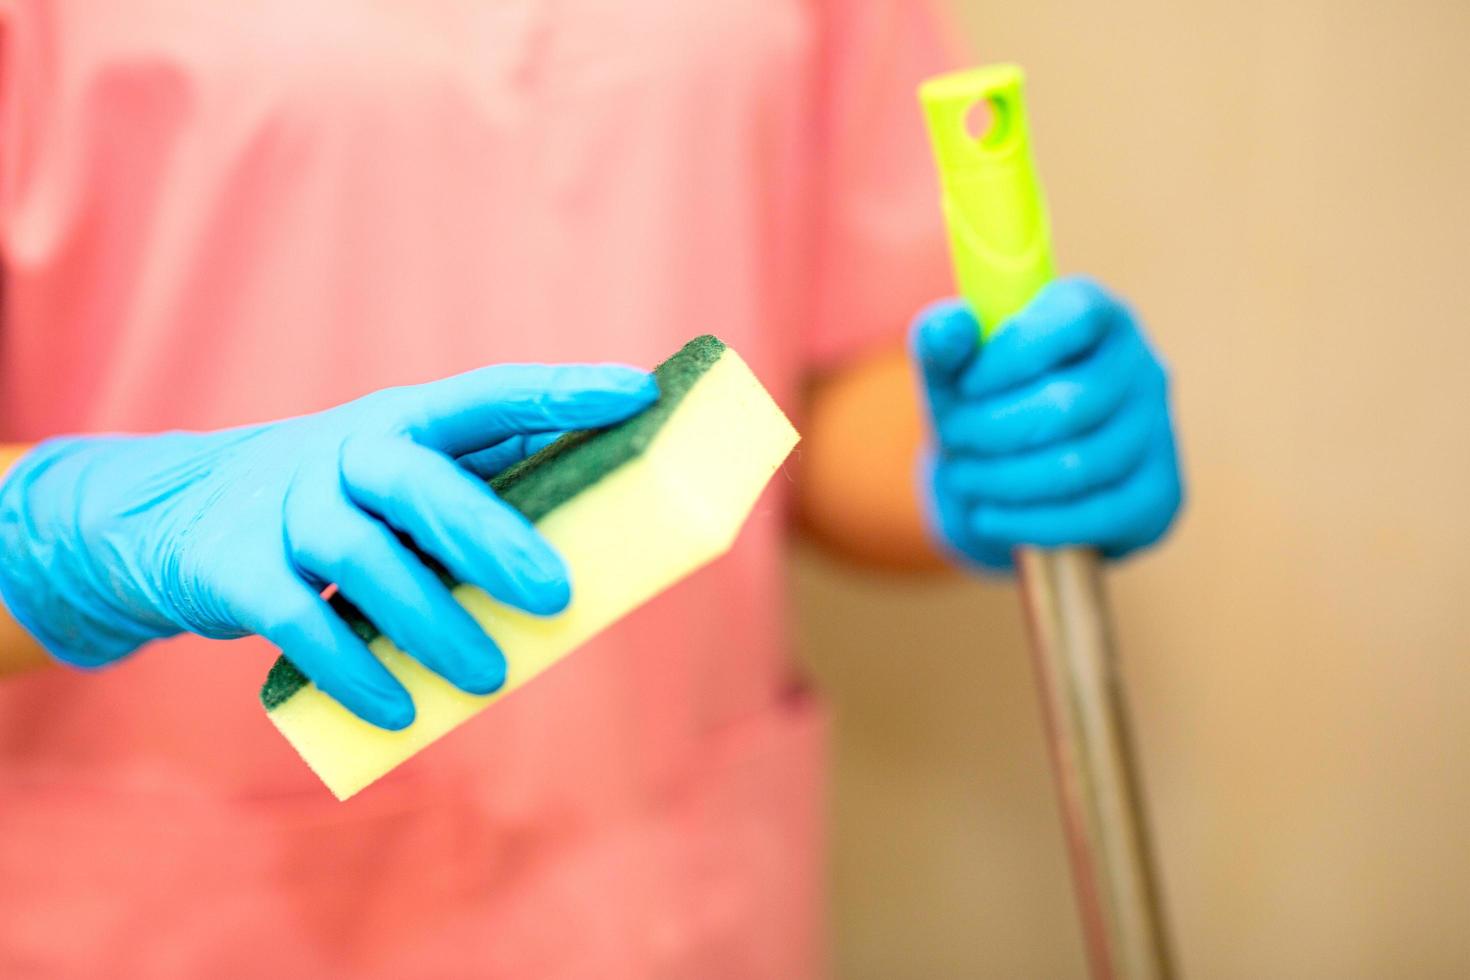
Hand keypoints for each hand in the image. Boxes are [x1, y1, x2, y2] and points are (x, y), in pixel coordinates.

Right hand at [0, 364, 658, 728]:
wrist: (181, 515)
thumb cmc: (347, 502)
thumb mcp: (407, 478)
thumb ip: (488, 492)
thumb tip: (611, 537)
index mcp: (406, 420)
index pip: (489, 394)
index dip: (559, 392)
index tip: (636, 393)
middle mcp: (346, 452)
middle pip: (418, 482)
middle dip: (490, 538)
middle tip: (557, 595)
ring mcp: (287, 507)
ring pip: (360, 557)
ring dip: (429, 621)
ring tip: (491, 678)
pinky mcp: (238, 569)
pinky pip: (295, 620)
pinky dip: (351, 668)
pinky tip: (401, 711)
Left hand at [912, 277, 1182, 570]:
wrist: (1004, 477)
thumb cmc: (980, 406)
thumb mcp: (950, 369)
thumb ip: (941, 340)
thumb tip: (953, 325)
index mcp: (1097, 314)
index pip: (1075, 318)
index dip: (1013, 354)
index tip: (965, 385)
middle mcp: (1141, 364)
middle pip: (1071, 403)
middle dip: (993, 429)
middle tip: (951, 437)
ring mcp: (1158, 430)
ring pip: (1079, 465)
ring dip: (1003, 478)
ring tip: (961, 477)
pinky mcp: (1157, 493)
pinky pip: (1094, 516)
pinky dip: (1028, 522)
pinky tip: (987, 516)